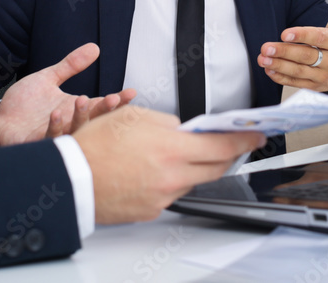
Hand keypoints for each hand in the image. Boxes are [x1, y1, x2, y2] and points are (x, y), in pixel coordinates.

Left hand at [0, 43, 135, 146]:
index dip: (117, 101)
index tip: (131, 92)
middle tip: (113, 99)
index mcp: (74, 109)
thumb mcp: (48, 78)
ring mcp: (54, 136)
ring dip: (80, 117)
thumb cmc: (25, 103)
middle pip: (93, 121)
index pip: (101, 106)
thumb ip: (71, 65)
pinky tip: (57, 113)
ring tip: (82, 99)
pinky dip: (55, 127)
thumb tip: (95, 47)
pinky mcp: (36, 144)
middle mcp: (68, 124)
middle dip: (105, 111)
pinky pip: (50, 138)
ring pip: (75, 131)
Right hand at [73, 105, 265, 223]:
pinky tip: (153, 171)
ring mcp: (163, 197)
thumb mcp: (134, 116)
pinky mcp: (152, 211)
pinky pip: (171, 194)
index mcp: (171, 149)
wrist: (72, 178)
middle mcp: (172, 177)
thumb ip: (168, 122)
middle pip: (215, 167)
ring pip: (192, 181)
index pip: (222, 146)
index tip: (255, 136)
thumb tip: (184, 130)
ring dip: (193, 167)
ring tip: (174, 154)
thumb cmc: (96, 145)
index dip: (244, 141)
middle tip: (230, 145)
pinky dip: (170, 181)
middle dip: (226, 155)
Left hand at [257, 0, 327, 96]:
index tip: (285, 32)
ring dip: (279, 66)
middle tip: (266, 47)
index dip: (303, 35)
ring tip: (263, 58)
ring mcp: (324, 75)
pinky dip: (282, 78)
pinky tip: (269, 70)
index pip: (320, 38)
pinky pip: (298, 83)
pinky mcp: (316, 86)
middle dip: (284, 52)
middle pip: (306, 56)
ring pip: (300, 72)